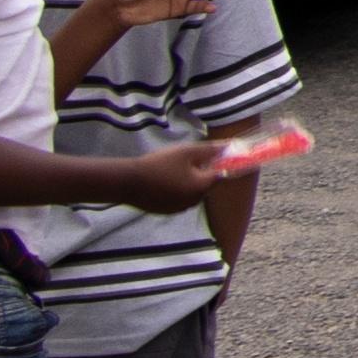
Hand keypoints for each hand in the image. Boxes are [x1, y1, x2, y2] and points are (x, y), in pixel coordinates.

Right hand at [99, 139, 228, 217]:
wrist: (129, 182)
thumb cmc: (159, 164)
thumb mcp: (186, 152)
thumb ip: (209, 150)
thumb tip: (229, 146)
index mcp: (201, 187)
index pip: (220, 175)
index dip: (219, 163)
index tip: (213, 155)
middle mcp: (194, 201)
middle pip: (205, 184)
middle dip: (200, 171)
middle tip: (186, 159)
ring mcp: (180, 208)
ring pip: (192, 191)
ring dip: (188, 181)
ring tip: (171, 168)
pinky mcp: (167, 211)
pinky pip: (179, 198)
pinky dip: (176, 189)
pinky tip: (163, 179)